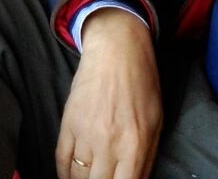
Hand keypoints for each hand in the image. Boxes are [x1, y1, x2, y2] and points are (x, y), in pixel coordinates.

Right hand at [55, 9, 163, 178]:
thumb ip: (146, 159)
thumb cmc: (141, 85)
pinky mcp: (68, 123)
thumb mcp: (155, 123)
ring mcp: (85, 133)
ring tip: (88, 178)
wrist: (116, 50)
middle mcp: (108, 143)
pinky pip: (61, 159)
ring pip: (78, 177)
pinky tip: (70, 177)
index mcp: (134, 145)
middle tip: (103, 178)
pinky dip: (64, 173)